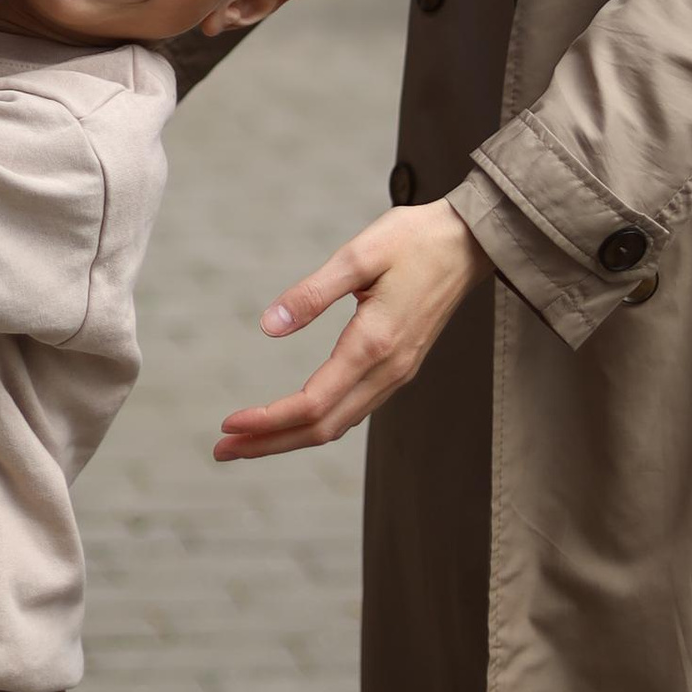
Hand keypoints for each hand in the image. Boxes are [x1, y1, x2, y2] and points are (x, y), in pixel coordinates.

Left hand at [213, 201, 487, 462]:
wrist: (470, 242)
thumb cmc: (415, 240)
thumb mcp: (360, 254)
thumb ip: (313, 292)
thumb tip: (268, 326)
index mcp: (374, 344)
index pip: (312, 402)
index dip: (267, 419)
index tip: (227, 424)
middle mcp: (388, 370)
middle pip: (322, 428)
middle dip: (269, 443)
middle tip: (221, 451)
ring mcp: (397, 373)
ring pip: (338, 424)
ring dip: (290, 437)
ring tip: (246, 441)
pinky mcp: (399, 367)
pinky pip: (353, 410)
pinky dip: (317, 423)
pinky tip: (293, 419)